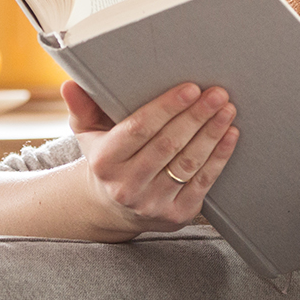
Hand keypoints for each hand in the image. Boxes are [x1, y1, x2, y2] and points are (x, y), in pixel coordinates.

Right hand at [66, 80, 238, 235]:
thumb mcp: (87, 133)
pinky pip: (202, 183)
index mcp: (104, 161)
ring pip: (188, 163)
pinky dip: (219, 157)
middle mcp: (126, 186)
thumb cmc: (106, 158)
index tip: (190, 88)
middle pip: (168, 145)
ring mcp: (152, 203)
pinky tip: (229, 135)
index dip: (167, 108)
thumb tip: (69, 84)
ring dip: (211, 134)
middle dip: (196, 117)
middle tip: (217, 94)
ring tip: (226, 110)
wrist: (113, 207)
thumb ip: (82, 107)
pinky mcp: (175, 215)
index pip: (139, 130)